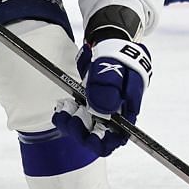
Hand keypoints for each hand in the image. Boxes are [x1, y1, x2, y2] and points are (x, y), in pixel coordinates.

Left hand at [72, 36, 151, 156]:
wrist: (112, 45)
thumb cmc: (119, 59)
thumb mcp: (116, 71)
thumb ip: (110, 88)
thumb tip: (103, 108)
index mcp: (126, 114)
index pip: (115, 140)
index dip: (101, 143)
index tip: (89, 136)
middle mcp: (112, 117)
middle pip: (94, 138)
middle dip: (80, 131)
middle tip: (72, 115)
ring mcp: (98, 111)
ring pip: (82, 128)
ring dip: (70, 122)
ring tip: (65, 107)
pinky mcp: (87, 104)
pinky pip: (75, 115)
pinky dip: (66, 113)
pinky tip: (63, 105)